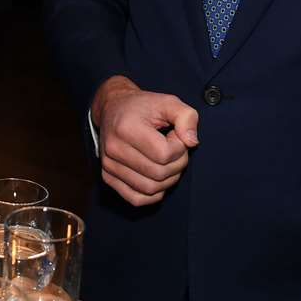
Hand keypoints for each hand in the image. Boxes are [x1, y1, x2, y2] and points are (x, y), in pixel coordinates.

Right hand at [92, 76, 199, 206]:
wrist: (113, 108)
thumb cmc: (142, 106)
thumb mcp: (168, 102)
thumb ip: (186, 116)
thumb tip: (192, 142)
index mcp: (127, 128)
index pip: (164, 154)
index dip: (179, 148)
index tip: (176, 136)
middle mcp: (114, 148)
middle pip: (159, 174)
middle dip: (177, 164)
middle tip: (175, 149)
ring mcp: (109, 165)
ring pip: (150, 189)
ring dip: (168, 179)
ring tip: (167, 161)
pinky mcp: (108, 176)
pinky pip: (136, 198)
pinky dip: (153, 194)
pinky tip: (158, 178)